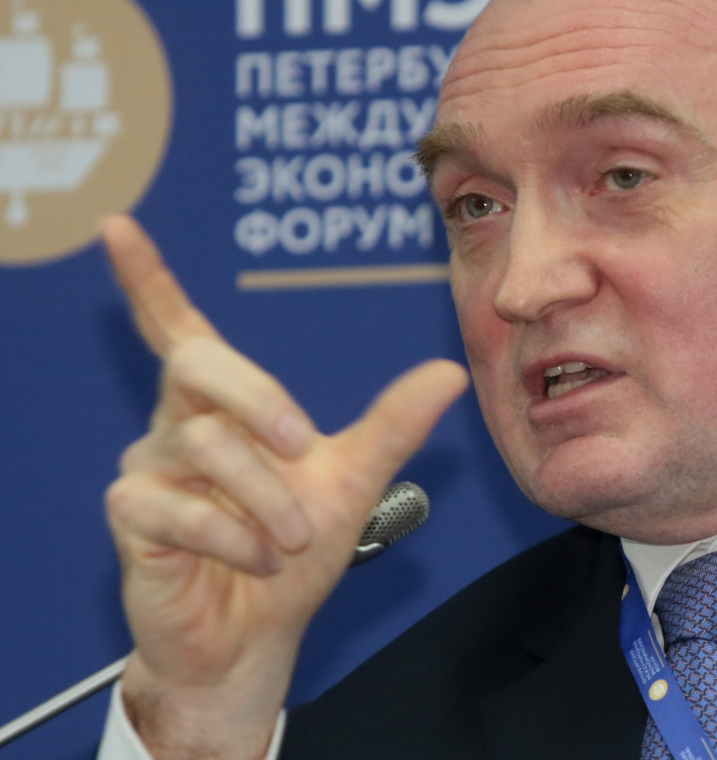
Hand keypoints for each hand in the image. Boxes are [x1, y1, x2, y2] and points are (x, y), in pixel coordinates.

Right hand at [101, 216, 467, 759]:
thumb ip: (394, 424)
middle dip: (260, 401)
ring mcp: (147, 469)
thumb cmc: (294, 553)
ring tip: (294, 539)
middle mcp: (177, 424)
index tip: (119, 227)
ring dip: (267, 498)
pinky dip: (236, 539)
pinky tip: (260, 561)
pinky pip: (179, 509)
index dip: (147, 278)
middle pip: (197, 365)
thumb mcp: (354, 481)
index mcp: (224, 405)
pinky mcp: (131, 518)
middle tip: (307, 448)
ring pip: (202, 446)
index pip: (178, 328)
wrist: (259, 636)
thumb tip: (449, 372)